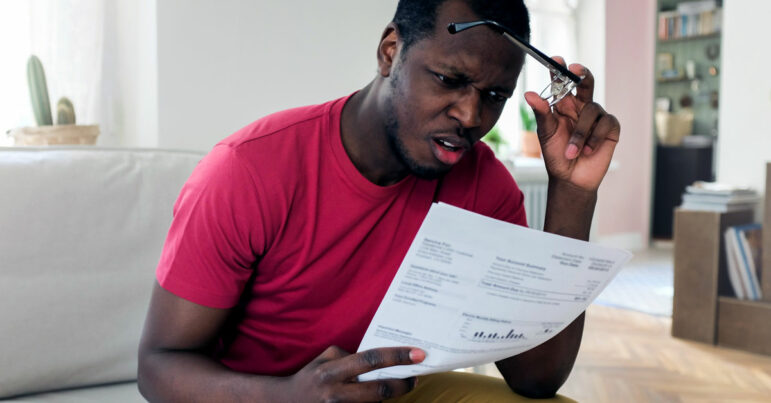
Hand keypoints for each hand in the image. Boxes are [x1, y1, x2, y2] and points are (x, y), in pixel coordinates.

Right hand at [281, 345, 424, 401]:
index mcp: (332, 372)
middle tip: (415, 378)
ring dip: (389, 398)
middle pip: (379, 390)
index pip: (370, 360)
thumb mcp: (324, 359)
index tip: (418, 354)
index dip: (397, 356)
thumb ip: (349, 356)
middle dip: (403, 385)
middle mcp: (335, 393)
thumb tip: (379, 361)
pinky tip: (381, 398)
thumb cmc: (311, 377)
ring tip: (398, 388)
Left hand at [525, 57, 619, 191]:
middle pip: (585, 82)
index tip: (556, 59)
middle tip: (575, 69)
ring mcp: (597, 115)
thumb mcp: (546, 133)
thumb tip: (529, 93)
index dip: (560, 69)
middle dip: (582, 74)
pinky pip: (605, 123)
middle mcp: (581, 106)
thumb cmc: (556, 155)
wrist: (571, 178)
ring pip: (592, 110)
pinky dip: (594, 138)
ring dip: (580, 133)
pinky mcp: (610, 127)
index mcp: (563, 104)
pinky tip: (588, 151)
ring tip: (572, 152)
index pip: (562, 82)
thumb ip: (541, 112)